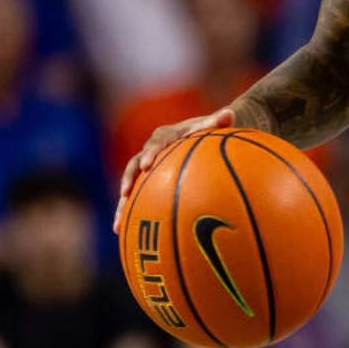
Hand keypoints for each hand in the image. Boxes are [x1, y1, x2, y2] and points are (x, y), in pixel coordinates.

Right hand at [112, 108, 234, 234]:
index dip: (150, 154)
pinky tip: (124, 233)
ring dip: (123, 204)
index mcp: (165, 136)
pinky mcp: (148, 182)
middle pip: (135, 165)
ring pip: (131, 186)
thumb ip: (218, 122)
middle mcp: (150, 151)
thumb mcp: (214, 125)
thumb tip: (230, 114)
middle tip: (125, 193)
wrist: (201, 134)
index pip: (156, 144)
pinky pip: (137, 198)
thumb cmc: (209, 130)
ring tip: (117, 224)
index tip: (147, 165)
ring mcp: (147, 168)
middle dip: (129, 179)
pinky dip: (130, 213)